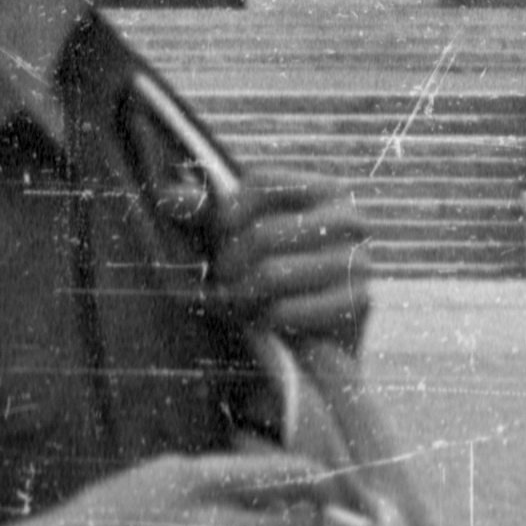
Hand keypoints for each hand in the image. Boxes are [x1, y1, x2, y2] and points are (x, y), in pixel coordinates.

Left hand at [205, 170, 376, 353]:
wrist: (316, 341)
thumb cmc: (273, 276)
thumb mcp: (240, 238)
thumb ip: (207, 212)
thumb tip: (167, 194)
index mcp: (325, 189)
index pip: (262, 183)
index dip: (227, 213)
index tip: (218, 237)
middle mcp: (349, 218)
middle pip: (264, 233)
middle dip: (230, 264)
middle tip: (221, 282)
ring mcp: (359, 260)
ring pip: (273, 273)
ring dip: (242, 296)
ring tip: (235, 304)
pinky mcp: (358, 303)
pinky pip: (287, 310)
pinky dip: (263, 321)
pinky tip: (261, 323)